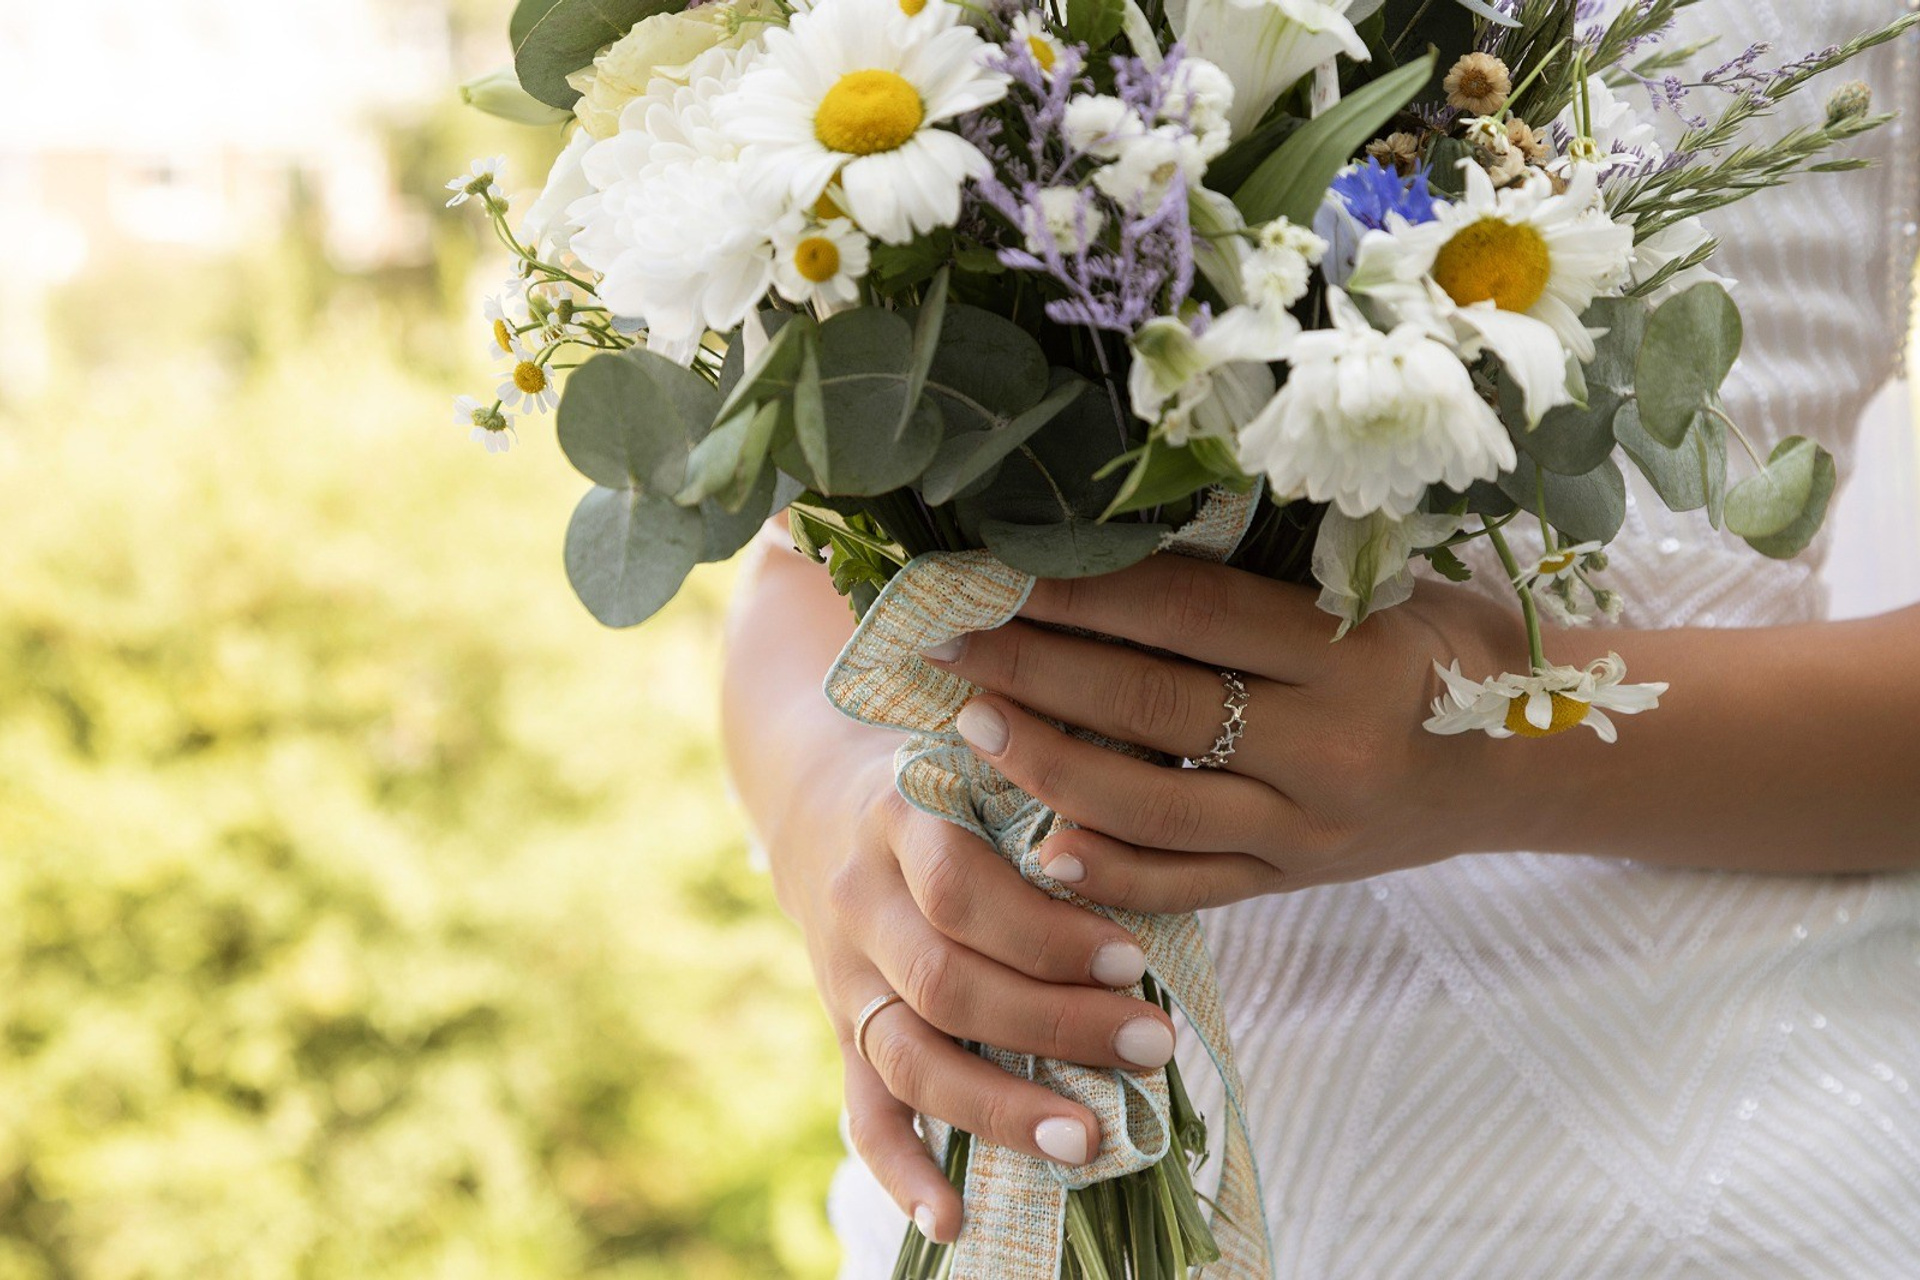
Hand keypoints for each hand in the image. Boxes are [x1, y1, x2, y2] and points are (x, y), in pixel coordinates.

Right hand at [770, 753, 1178, 1241]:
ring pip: (909, 1057)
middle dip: (1055, 1024)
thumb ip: (1060, 782)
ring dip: (1000, 1109)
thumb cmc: (949, 778)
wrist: (821, 803)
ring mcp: (844, 975)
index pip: (960, 888)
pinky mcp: (842, 1033)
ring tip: (1089, 1142)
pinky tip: (952, 1221)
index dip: (1044, 933)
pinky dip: (903, 1171)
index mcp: (898, 819)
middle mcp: (860, 900)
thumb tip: (1167, 818)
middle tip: (1154, 1045)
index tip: (1132, 961)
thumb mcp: (989, 754)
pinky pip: (863, 1112)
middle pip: (944, 983)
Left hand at [923, 554, 1520, 911]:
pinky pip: (1185, 886)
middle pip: (1152, 702)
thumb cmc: (1442, 644)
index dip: (1082, 589)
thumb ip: (1265, 583)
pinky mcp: (1294, 881)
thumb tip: (1110, 542)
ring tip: (972, 720)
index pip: (1187, 611)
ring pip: (1152, 804)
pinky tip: (1038, 844)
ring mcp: (1310, 826)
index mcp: (1353, 648)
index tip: (995, 566)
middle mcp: (1331, 743)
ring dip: (1047, 762)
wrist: (1538, 760)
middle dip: (1035, 667)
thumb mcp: (1378, 588)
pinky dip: (1108, 871)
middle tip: (947, 638)